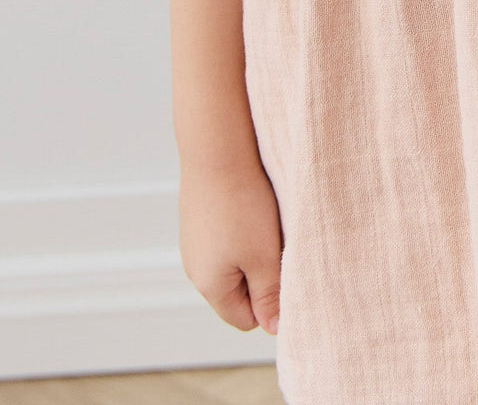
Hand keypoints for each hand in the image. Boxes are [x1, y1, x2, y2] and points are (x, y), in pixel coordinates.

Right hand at [178, 158, 283, 334]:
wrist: (217, 149)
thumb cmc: (242, 203)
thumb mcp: (264, 257)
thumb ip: (269, 296)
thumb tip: (273, 329)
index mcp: (209, 285)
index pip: (245, 319)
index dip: (270, 303)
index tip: (284, 272)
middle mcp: (195, 267)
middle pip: (238, 291)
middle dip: (261, 275)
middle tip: (276, 246)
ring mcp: (193, 241)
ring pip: (233, 262)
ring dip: (253, 250)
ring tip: (264, 223)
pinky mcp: (197, 217)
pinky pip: (224, 237)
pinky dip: (241, 228)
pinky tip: (249, 206)